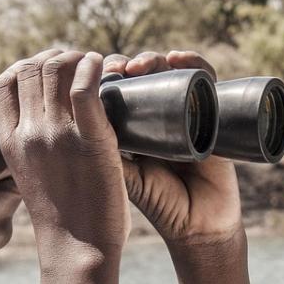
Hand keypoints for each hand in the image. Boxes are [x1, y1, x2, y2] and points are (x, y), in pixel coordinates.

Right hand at [0, 49, 130, 263]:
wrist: (78, 249)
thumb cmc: (62, 218)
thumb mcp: (30, 176)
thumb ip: (32, 148)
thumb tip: (43, 126)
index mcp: (10, 142)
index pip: (6, 82)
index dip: (27, 64)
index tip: (49, 67)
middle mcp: (28, 133)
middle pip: (32, 67)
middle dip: (56, 55)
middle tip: (78, 62)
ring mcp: (57, 135)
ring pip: (56, 68)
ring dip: (77, 56)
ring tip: (94, 62)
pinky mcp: (89, 139)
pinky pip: (84, 86)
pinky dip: (94, 66)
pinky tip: (105, 66)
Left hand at [103, 50, 242, 251]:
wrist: (199, 225)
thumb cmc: (160, 203)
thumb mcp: (122, 176)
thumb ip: (99, 155)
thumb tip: (70, 124)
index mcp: (137, 124)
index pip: (121, 87)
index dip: (107, 74)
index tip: (94, 72)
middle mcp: (162, 114)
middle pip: (145, 73)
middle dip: (128, 63)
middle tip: (118, 68)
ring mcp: (189, 112)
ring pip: (171, 72)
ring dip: (153, 59)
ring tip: (140, 65)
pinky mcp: (214, 114)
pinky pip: (206, 81)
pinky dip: (194, 64)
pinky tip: (177, 58)